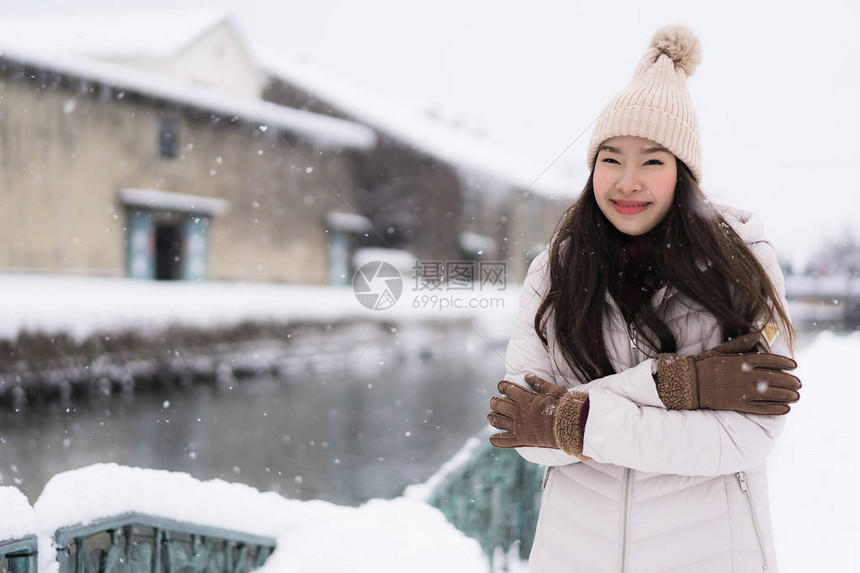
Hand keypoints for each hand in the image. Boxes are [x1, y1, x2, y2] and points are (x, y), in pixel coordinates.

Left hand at [488, 374, 588, 456]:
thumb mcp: (552, 390)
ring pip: (498, 421)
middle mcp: (518, 412)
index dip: (502, 386)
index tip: (501, 386)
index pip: (507, 389)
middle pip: (498, 404)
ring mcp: (518, 426)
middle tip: (493, 401)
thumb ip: (538, 383)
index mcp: (524, 398)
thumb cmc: (563, 407)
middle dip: (494, 402)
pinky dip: (497, 440)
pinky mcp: (522, 439)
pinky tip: (492, 439)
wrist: (570, 426)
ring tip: (490, 416)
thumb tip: (527, 375)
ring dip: (492, 417)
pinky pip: (505, 441)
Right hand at [656, 332, 800, 414]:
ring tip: (796, 397)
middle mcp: (746, 376)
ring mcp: (743, 391)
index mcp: (742, 360)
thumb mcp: (721, 349)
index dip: (784, 363)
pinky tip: (785, 410)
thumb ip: (741, 343)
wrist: (689, 382)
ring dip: (786, 395)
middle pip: (775, 378)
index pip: (770, 360)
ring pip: (772, 393)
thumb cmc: (704, 363)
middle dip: (790, 381)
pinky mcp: (738, 404)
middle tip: (799, 384)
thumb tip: (758, 334)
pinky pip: (761, 408)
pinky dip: (775, 409)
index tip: (794, 366)